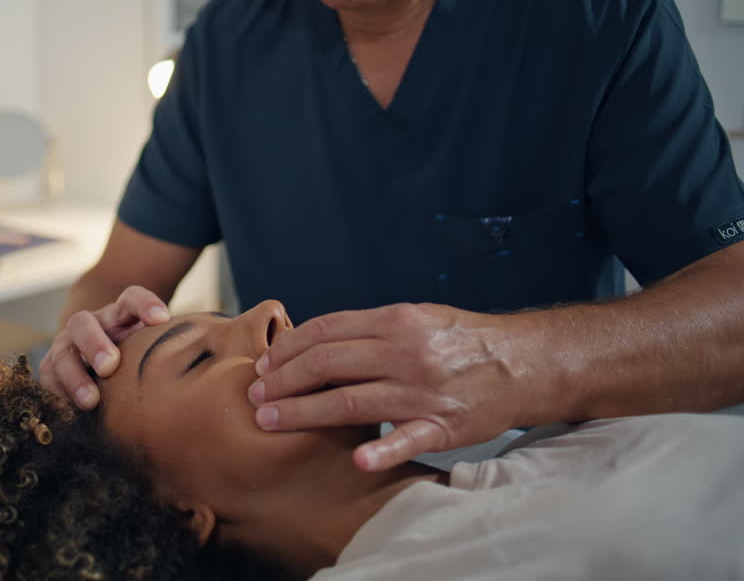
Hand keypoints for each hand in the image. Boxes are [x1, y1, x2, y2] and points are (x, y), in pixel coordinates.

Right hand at [39, 286, 170, 408]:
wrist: (99, 361)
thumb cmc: (142, 362)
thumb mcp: (158, 350)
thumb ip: (183, 355)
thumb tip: (239, 370)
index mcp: (121, 315)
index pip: (131, 298)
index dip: (144, 304)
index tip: (162, 319)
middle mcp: (93, 325)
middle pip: (87, 322)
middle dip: (96, 343)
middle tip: (110, 365)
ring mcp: (69, 344)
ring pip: (64, 349)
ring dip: (75, 374)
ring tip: (91, 400)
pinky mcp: (52, 366)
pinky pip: (48, 375)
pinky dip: (57, 390)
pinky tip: (70, 411)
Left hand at [247, 303, 526, 471]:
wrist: (524, 362)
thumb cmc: (460, 341)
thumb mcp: (416, 318)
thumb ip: (369, 329)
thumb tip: (314, 342)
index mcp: (396, 321)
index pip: (326, 331)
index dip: (287, 349)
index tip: (263, 366)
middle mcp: (405, 352)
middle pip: (327, 364)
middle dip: (283, 381)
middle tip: (255, 397)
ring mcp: (424, 390)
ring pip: (350, 400)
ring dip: (303, 412)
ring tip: (270, 421)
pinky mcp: (445, 425)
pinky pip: (408, 439)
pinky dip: (383, 450)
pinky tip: (358, 461)